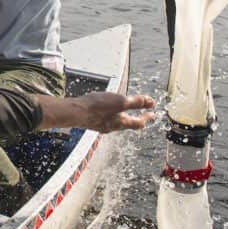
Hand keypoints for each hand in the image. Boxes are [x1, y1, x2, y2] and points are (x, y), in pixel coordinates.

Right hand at [37, 92, 155, 132]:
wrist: (75, 112)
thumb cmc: (96, 107)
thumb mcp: (120, 102)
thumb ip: (136, 102)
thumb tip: (151, 102)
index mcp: (121, 122)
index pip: (139, 122)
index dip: (147, 118)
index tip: (153, 114)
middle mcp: (112, 126)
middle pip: (127, 123)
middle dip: (134, 118)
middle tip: (140, 113)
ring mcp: (101, 125)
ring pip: (115, 121)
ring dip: (121, 116)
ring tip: (122, 108)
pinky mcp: (91, 121)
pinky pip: (104, 118)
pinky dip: (109, 114)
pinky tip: (103, 108)